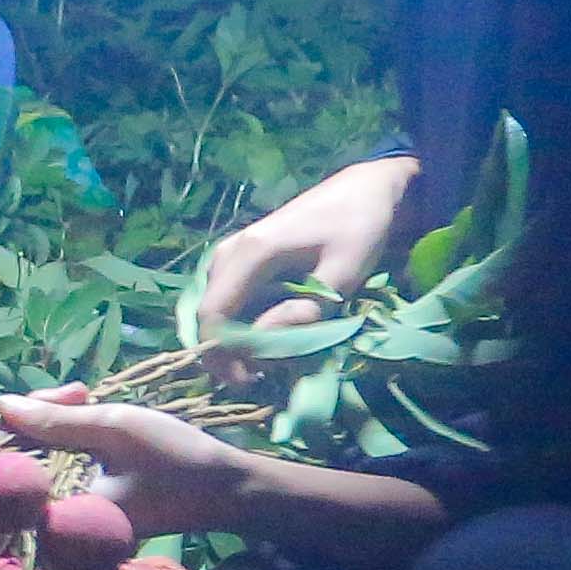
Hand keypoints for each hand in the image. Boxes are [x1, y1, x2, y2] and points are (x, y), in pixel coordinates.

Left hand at [0, 392, 262, 536]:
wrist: (227, 490)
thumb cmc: (176, 458)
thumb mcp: (115, 428)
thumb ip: (55, 419)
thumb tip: (2, 405)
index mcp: (59, 513)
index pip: (9, 466)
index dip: (18, 422)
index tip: (55, 396)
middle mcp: (58, 521)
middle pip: (22, 459)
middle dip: (42, 415)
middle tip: (80, 390)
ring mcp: (71, 513)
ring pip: (41, 457)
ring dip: (56, 421)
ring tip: (85, 393)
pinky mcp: (85, 503)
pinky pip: (60, 465)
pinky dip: (69, 438)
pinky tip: (86, 411)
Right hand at [194, 155, 415, 353]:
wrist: (363, 190)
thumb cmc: (357, 228)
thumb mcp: (342, 274)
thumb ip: (303, 313)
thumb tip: (263, 347)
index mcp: (250, 254)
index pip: (213, 315)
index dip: (225, 356)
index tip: (254, 379)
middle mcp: (228, 253)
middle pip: (207, 316)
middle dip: (230, 353)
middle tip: (267, 374)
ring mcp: (229, 254)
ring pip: (216, 311)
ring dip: (237, 340)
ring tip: (275, 355)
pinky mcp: (239, 259)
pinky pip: (228, 300)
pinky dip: (243, 323)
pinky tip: (273, 332)